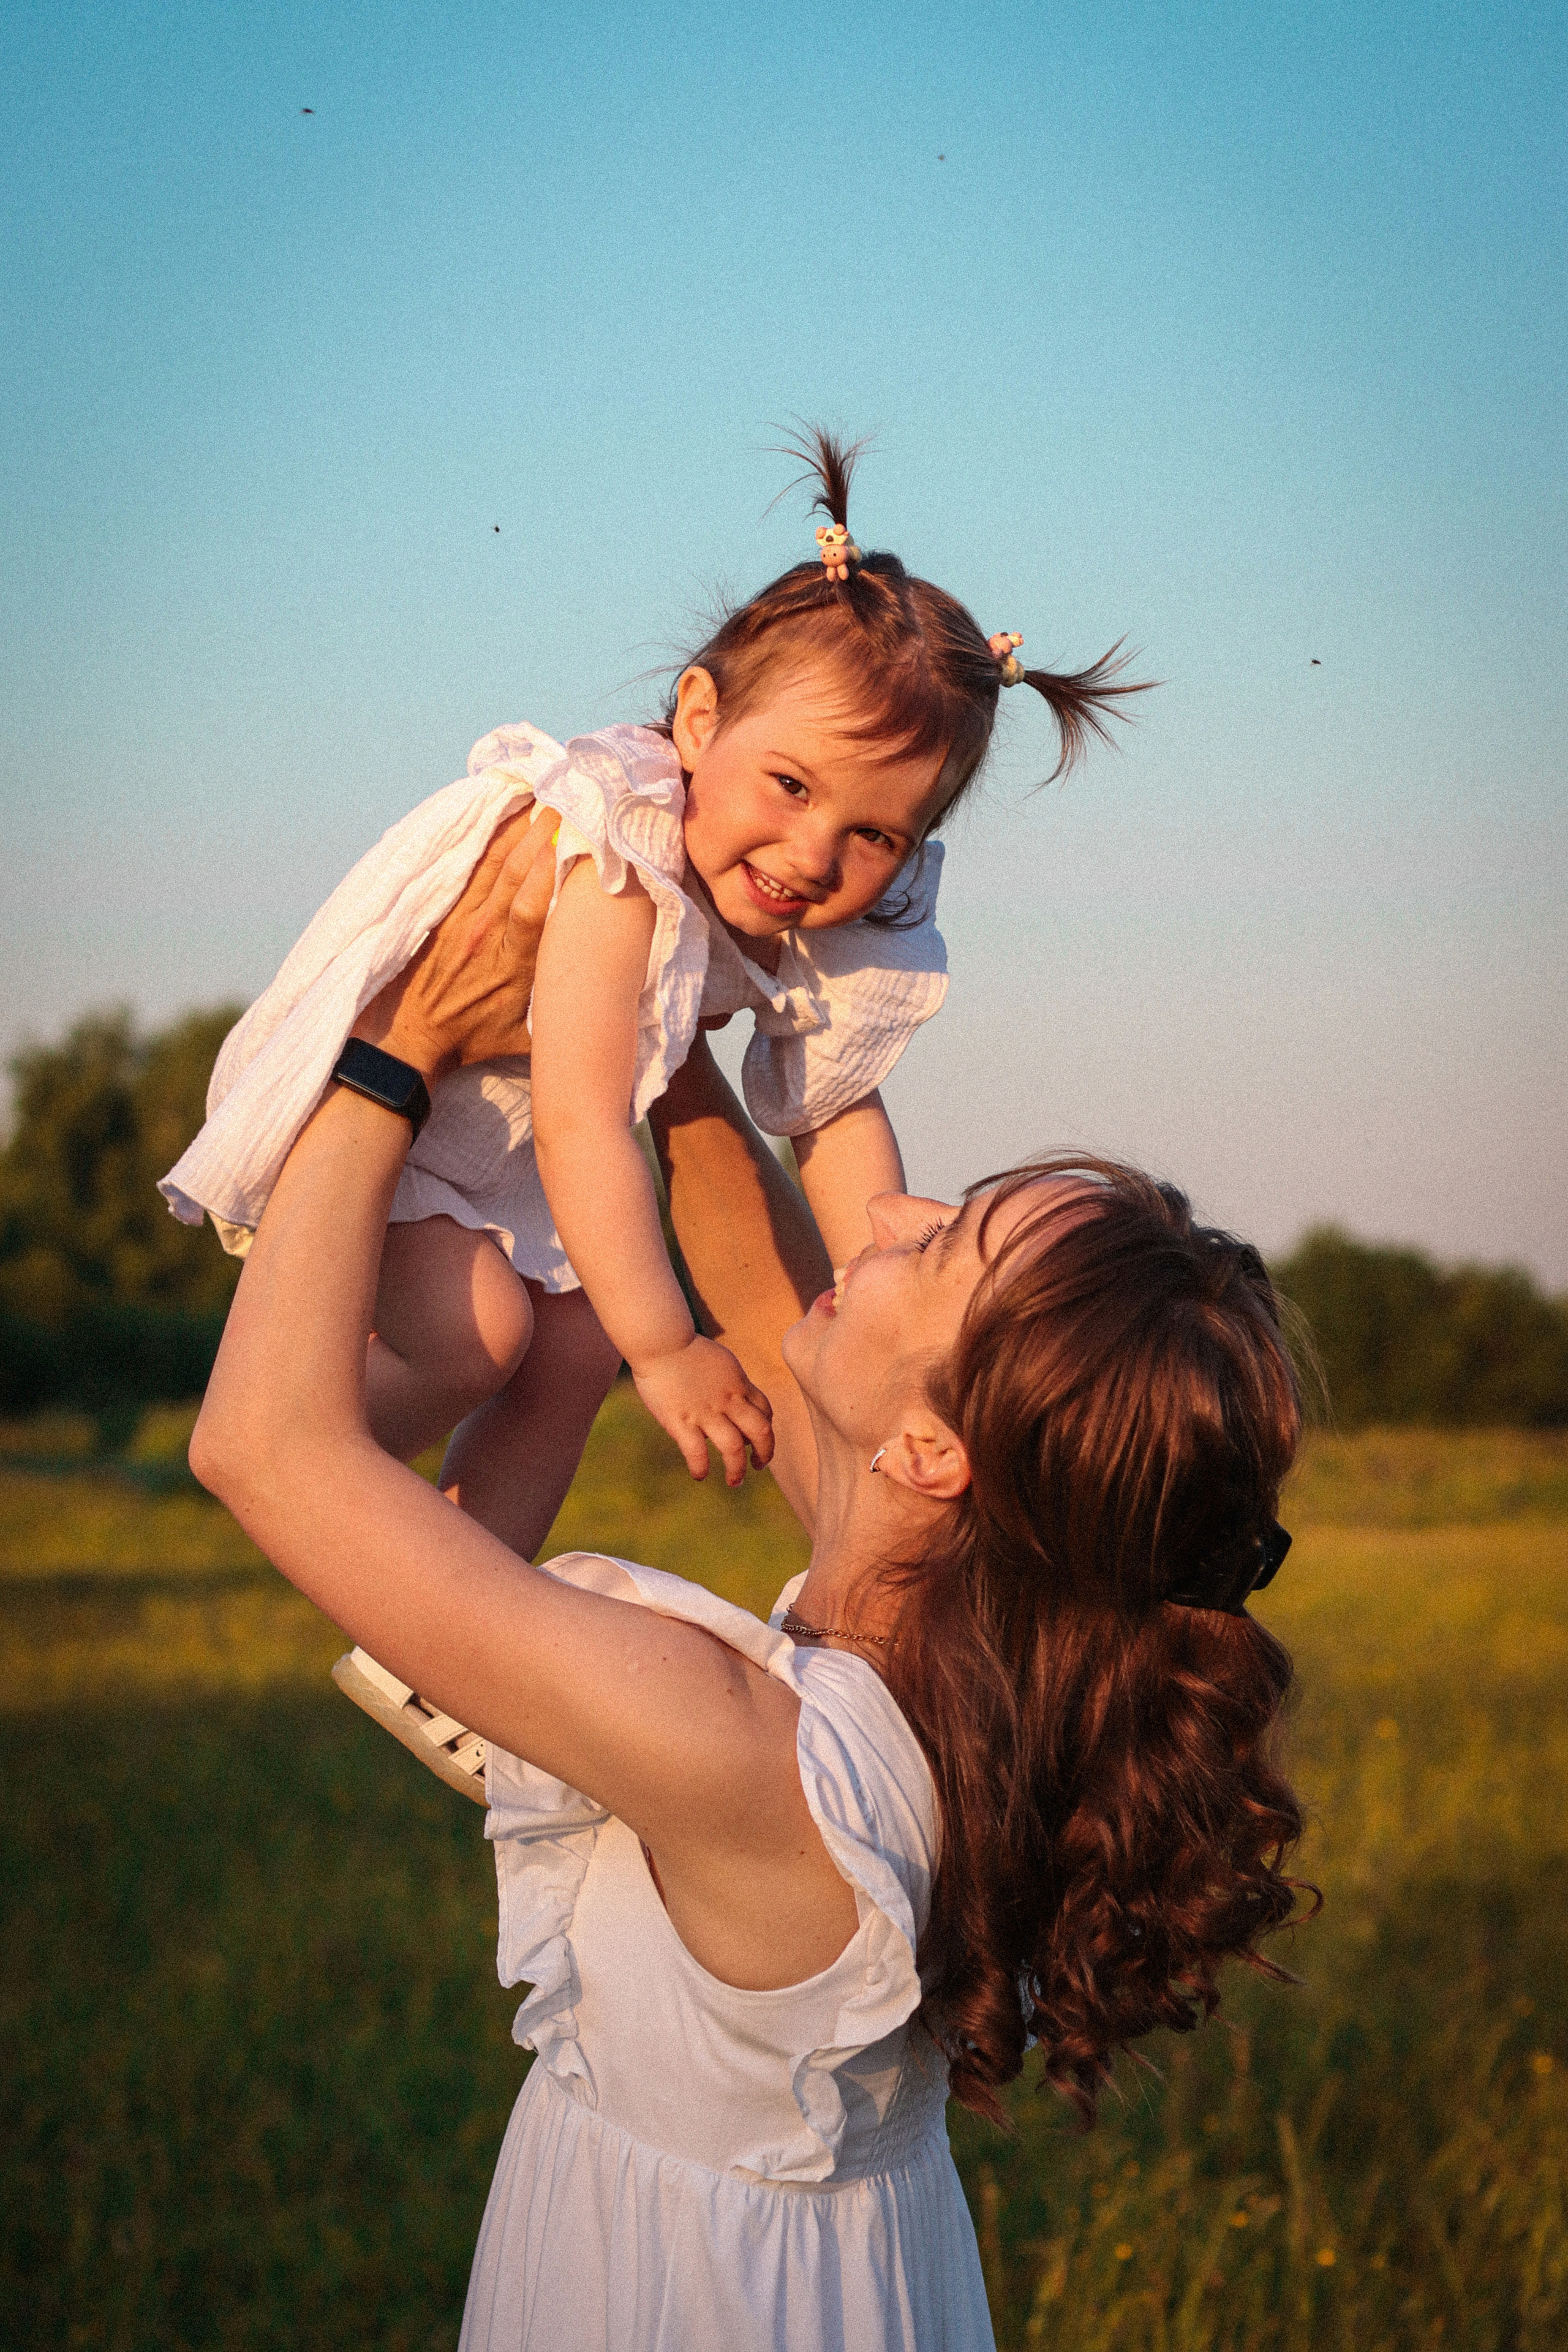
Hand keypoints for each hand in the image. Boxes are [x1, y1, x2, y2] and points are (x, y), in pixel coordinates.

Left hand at [352, 803, 557, 1080]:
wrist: (410, 1040)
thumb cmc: (471, 1039)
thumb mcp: (522, 1039)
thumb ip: (559, 1017)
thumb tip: (604, 1005)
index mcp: (510, 967)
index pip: (531, 909)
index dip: (549, 871)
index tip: (573, 841)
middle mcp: (484, 936)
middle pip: (514, 874)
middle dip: (540, 835)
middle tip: (565, 801)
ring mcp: (460, 921)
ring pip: (492, 864)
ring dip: (516, 830)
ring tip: (540, 799)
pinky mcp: (443, 913)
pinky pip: (469, 869)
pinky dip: (489, 841)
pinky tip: (505, 819)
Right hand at [633, 1334, 774, 1486]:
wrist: (660, 1340)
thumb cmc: (684, 1347)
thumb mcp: (720, 1360)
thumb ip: (729, 1381)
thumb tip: (731, 1399)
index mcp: (738, 1383)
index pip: (765, 1411)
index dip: (766, 1429)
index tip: (757, 1440)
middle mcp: (727, 1399)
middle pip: (761, 1432)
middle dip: (765, 1453)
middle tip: (758, 1466)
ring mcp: (705, 1411)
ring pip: (734, 1447)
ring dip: (737, 1469)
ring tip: (735, 1481)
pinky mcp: (680, 1420)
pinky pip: (696, 1452)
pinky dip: (701, 1468)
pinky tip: (699, 1475)